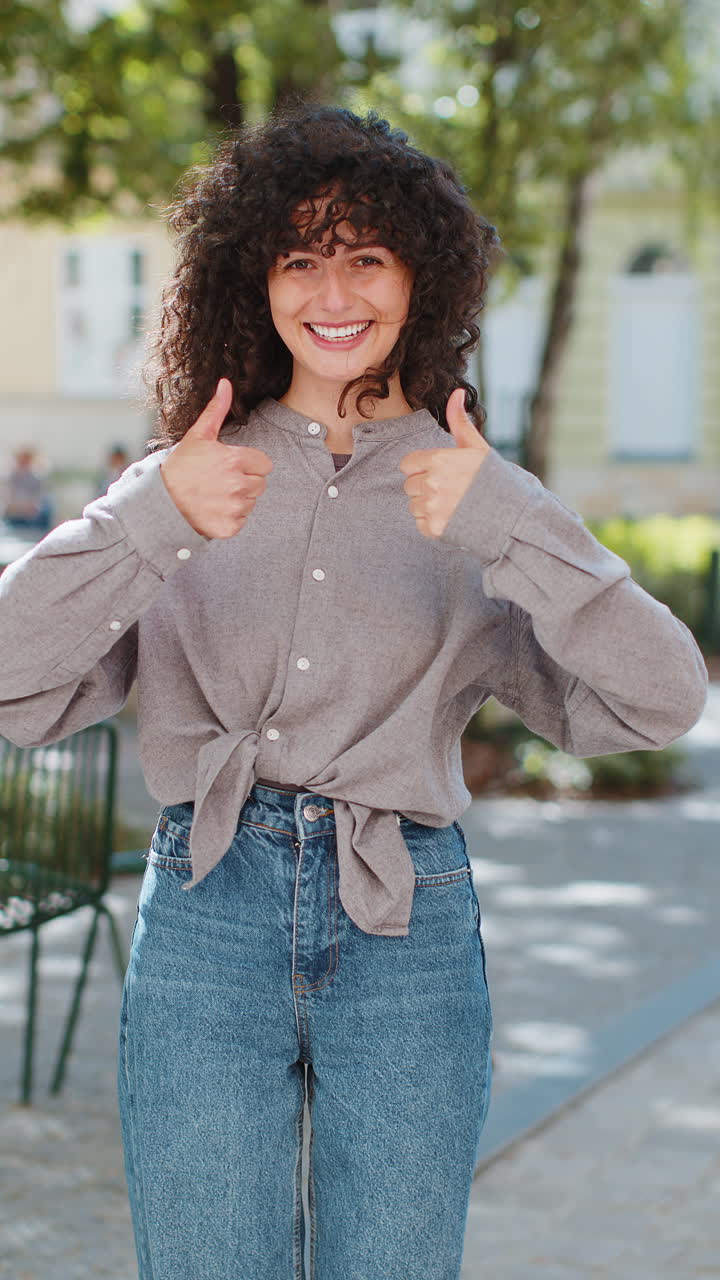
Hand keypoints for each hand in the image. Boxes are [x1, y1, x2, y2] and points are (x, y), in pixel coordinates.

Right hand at [160, 379, 272, 537]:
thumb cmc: (180, 466)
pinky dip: (230, 518)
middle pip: (260, 484)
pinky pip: (242, 521)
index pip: (265, 465)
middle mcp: (238, 485)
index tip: (230, 466)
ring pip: (251, 503)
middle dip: (245, 482)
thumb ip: (216, 411)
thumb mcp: (198, 436)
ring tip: (214, 495)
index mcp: (235, 460)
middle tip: (220, 481)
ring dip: (238, 500)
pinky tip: (213, 510)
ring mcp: (235, 508)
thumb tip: (226, 383)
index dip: (249, 465)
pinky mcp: (230, 527)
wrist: (161, 502)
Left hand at [399, 388, 490, 537]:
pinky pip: (420, 524)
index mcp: (439, 460)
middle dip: (424, 487)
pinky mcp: (435, 529)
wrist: (511, 514)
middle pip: (409, 485)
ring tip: (452, 504)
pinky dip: (432, 523)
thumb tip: (457, 392)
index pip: (407, 464)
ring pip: (413, 505)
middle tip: (450, 490)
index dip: (421, 468)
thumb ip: (460, 421)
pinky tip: (452, 518)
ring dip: (427, 506)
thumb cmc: (494, 478)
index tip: (438, 472)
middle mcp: (432, 483)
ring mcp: (433, 507)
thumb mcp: (477, 447)